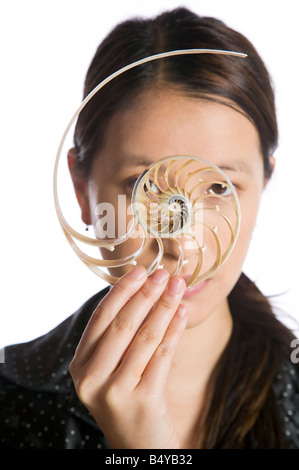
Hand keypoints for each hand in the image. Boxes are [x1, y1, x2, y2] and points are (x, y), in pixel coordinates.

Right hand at [69, 266, 187, 448]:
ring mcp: (115, 392)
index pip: (100, 319)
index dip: (121, 291)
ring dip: (164, 307)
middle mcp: (91, 379)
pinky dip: (174, 330)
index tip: (140, 270)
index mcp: (80, 367)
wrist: (141, 449)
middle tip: (163, 273)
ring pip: (144, 337)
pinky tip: (182, 313)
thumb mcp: (111, 372)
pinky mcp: (143, 401)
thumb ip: (116, 339)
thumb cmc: (128, 401)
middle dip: (145, 294)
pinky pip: (162, 356)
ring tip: (178, 286)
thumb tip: (138, 291)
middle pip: (122, 325)